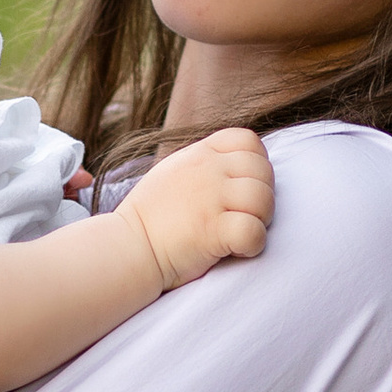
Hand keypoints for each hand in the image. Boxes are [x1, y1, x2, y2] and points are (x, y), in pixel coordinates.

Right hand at [124, 129, 274, 294]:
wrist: (127, 248)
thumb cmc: (152, 217)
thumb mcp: (174, 172)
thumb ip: (205, 163)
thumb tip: (236, 163)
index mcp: (200, 154)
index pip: (249, 141)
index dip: (257, 164)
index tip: (243, 188)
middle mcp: (207, 170)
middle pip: (263, 171)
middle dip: (263, 196)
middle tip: (244, 217)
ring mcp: (210, 198)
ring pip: (264, 199)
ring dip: (261, 220)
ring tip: (240, 233)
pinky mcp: (212, 231)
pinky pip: (254, 232)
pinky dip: (253, 245)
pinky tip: (236, 250)